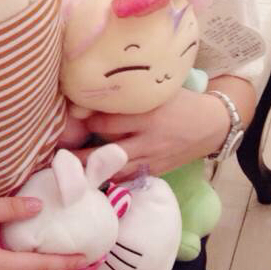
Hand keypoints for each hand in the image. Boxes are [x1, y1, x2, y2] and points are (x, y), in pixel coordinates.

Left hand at [75, 88, 229, 179]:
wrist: (212, 125)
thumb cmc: (182, 102)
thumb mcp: (160, 91)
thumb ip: (132, 93)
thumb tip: (98, 89)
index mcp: (148, 116)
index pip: (109, 122)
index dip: (87, 121)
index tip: (71, 118)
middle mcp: (149, 141)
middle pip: (108, 151)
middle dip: (83, 154)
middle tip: (58, 155)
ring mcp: (152, 159)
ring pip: (116, 170)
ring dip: (92, 172)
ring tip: (68, 173)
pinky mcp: (156, 171)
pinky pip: (128, 178)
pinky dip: (111, 179)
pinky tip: (93, 180)